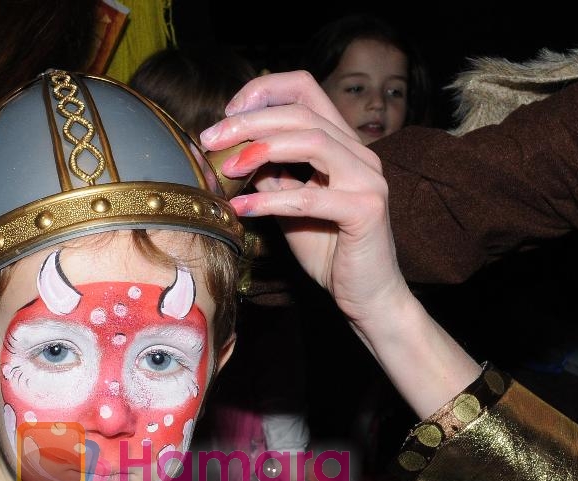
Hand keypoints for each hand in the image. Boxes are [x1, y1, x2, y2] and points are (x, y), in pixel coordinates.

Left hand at [200, 71, 412, 332]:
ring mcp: (367, 179)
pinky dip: (270, 200)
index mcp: (342, 144)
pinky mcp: (366, 210)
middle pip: (300, 112)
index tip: (227, 114)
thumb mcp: (290, 204)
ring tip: (227, 168)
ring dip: (261, 149)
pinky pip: (310, 197)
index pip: (305, 88)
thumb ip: (270, 174)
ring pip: (312, 141)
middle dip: (249, 121)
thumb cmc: (328, 250)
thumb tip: (229, 151)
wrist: (366, 295)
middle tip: (210, 138)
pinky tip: (241, 209)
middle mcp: (360, 153)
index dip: (263, 92)